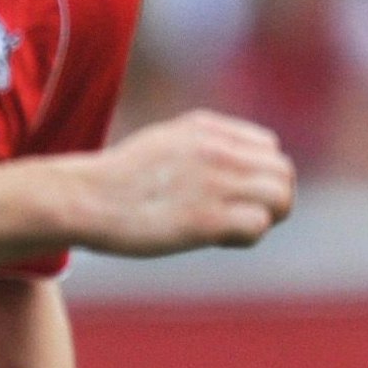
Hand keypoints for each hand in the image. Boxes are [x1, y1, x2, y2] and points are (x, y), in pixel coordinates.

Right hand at [76, 109, 295, 255]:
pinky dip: (248, 237)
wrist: (83, 200)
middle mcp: (218, 149)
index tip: (235, 194)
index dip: (259, 174)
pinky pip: (259, 225)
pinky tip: (220, 240)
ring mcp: (214, 183)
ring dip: (266, 218)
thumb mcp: (167, 141)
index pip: (270, 147)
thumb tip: (241, 165)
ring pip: (280, 197)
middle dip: (272, 198)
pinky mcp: (206, 219)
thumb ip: (206, 144)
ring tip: (233, 229)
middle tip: (243, 217)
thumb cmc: (120, 178)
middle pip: (283, 172)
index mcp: (208, 127)